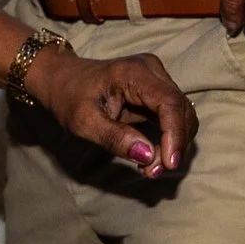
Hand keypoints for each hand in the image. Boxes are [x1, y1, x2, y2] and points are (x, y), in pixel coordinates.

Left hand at [23, 46, 196, 179]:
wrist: (62, 81)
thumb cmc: (69, 98)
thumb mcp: (83, 122)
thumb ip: (114, 138)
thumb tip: (148, 155)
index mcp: (133, 72)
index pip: (169, 102)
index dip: (175, 134)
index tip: (169, 164)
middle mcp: (152, 71)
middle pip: (181, 110)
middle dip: (174, 145)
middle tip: (152, 172)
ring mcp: (157, 80)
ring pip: (182, 116)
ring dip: (172, 145)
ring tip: (148, 168)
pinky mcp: (157, 92)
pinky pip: (173, 118)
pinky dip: (167, 141)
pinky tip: (149, 158)